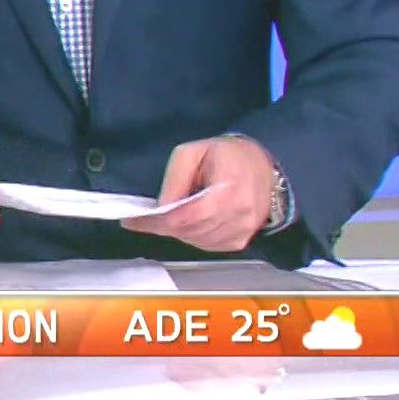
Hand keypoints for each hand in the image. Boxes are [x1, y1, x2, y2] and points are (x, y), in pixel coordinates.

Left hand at [122, 135, 275, 251]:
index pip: (187, 216)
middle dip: (164, 226)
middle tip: (147, 217)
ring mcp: (243, 231)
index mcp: (228, 190)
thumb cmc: (227, 155)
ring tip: (172, 214)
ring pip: (197, 242)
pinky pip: (208, 246)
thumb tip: (160, 207)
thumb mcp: (193, 153)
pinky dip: (193, 236)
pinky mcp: (241, 240)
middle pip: (190, 232)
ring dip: (178, 232)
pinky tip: (192, 221)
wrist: (264, 166)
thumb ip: (174, 180)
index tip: (133, 221)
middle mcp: (239, 215)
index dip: (157, 222)